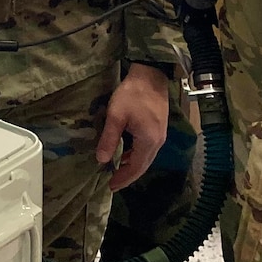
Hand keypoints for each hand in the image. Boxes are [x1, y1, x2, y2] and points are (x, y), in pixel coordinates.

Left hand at [95, 64, 170, 191]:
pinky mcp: (158, 128)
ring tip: (116, 170)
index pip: (135, 168)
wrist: (151, 74)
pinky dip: (135, 155)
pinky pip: (147, 148)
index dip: (123, 179)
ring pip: (145, 157)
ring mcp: (160, 135)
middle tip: (112, 182)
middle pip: (142, 165)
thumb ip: (109, 138)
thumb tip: (101, 160)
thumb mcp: (116, 116)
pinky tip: (125, 152)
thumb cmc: (132, 94)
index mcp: (148, 141)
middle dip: (127, 175)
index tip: (110, 186)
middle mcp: (158, 142)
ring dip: (131, 165)